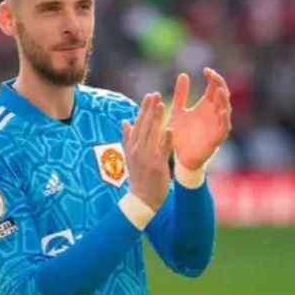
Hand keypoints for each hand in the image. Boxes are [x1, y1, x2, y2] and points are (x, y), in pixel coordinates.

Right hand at [122, 92, 172, 210]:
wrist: (142, 199)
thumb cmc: (138, 177)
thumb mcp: (130, 156)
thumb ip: (128, 138)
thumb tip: (125, 121)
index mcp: (132, 147)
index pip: (138, 124)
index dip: (144, 109)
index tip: (149, 96)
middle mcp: (138, 150)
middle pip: (144, 126)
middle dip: (150, 110)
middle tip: (155, 95)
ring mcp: (147, 158)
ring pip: (152, 135)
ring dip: (156, 119)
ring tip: (161, 105)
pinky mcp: (157, 166)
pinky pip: (162, 150)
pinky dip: (166, 140)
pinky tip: (170, 129)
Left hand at [168, 68, 232, 169]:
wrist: (180, 156)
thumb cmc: (180, 133)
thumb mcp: (177, 111)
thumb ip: (180, 94)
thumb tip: (183, 74)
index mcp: (206, 105)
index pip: (214, 86)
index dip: (213, 77)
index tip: (205, 70)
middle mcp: (214, 113)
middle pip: (222, 95)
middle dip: (219, 84)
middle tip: (213, 76)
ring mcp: (217, 124)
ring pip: (226, 109)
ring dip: (223, 100)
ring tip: (219, 90)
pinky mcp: (217, 137)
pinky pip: (224, 127)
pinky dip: (224, 119)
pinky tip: (222, 111)